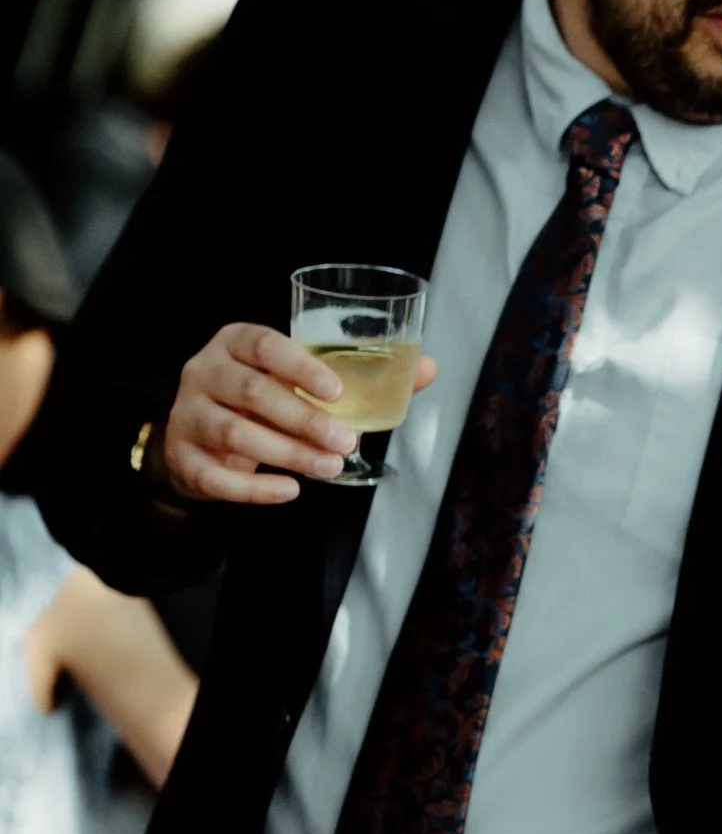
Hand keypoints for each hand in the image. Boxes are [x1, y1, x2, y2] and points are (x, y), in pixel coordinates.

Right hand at [153, 323, 440, 504]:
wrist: (197, 435)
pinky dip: (255, 488)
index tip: (337, 390)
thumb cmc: (262, 398)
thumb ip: (359, 374)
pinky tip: (290, 491)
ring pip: (235, 433)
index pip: (262, 343)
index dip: (299, 365)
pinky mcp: (183, 457)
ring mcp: (188, 415)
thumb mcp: (298, 379)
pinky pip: (216, 476)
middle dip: (304, 419)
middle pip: (251, 392)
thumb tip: (427, 368)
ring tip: (330, 467)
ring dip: (288, 453)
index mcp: (235, 342)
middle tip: (347, 440)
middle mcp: (204, 372)